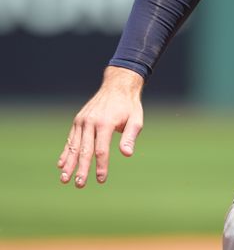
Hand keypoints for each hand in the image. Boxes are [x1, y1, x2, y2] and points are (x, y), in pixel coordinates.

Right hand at [57, 66, 144, 187]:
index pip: (101, 149)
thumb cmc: (129, 106)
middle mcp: (90, 122)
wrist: (117, 86)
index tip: (101, 179)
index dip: (101, 165)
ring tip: (65, 179)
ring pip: (74, 146)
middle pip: (85, 150)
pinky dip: (66, 152)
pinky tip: (61, 165)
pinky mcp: (78, 121)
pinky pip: (71, 139)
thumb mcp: (136, 119)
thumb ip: (130, 136)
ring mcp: (82, 121)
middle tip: (79, 185)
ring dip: (69, 164)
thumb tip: (127, 154)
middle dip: (81, 169)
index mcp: (105, 123)